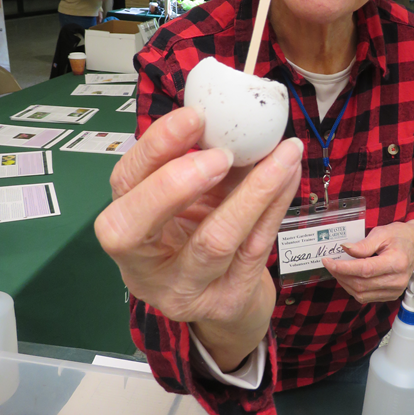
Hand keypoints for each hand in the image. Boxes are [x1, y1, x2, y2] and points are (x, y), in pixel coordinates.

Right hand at [94, 107, 302, 369]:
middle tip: (223, 153)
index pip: (123, 184)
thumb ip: (197, 159)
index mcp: (124, 225)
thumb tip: (231, 113)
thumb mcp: (188, 197)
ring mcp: (181, 290)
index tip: (195, 117)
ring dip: (253, 190)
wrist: (224, 294)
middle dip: (176, 183)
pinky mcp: (225, 301)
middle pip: (133, 229)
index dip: (155, 149)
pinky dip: (275, 205)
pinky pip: (254, 248)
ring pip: (213, 241)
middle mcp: (141, 266)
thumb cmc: (198, 232)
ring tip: (283, 154)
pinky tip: (290, 174)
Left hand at [322, 220, 413, 303]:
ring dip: (345, 283)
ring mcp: (395, 290)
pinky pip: (366, 297)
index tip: (328, 262)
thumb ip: (363, 244)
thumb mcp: (381, 233)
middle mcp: (397, 280)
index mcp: (396, 263)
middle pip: (361, 284)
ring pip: (361, 294)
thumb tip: (345, 249)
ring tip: (337, 270)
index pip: (364, 270)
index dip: (343, 268)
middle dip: (340, 275)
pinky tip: (348, 277)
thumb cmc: (400, 236)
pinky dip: (353, 289)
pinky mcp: (391, 295)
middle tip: (330, 264)